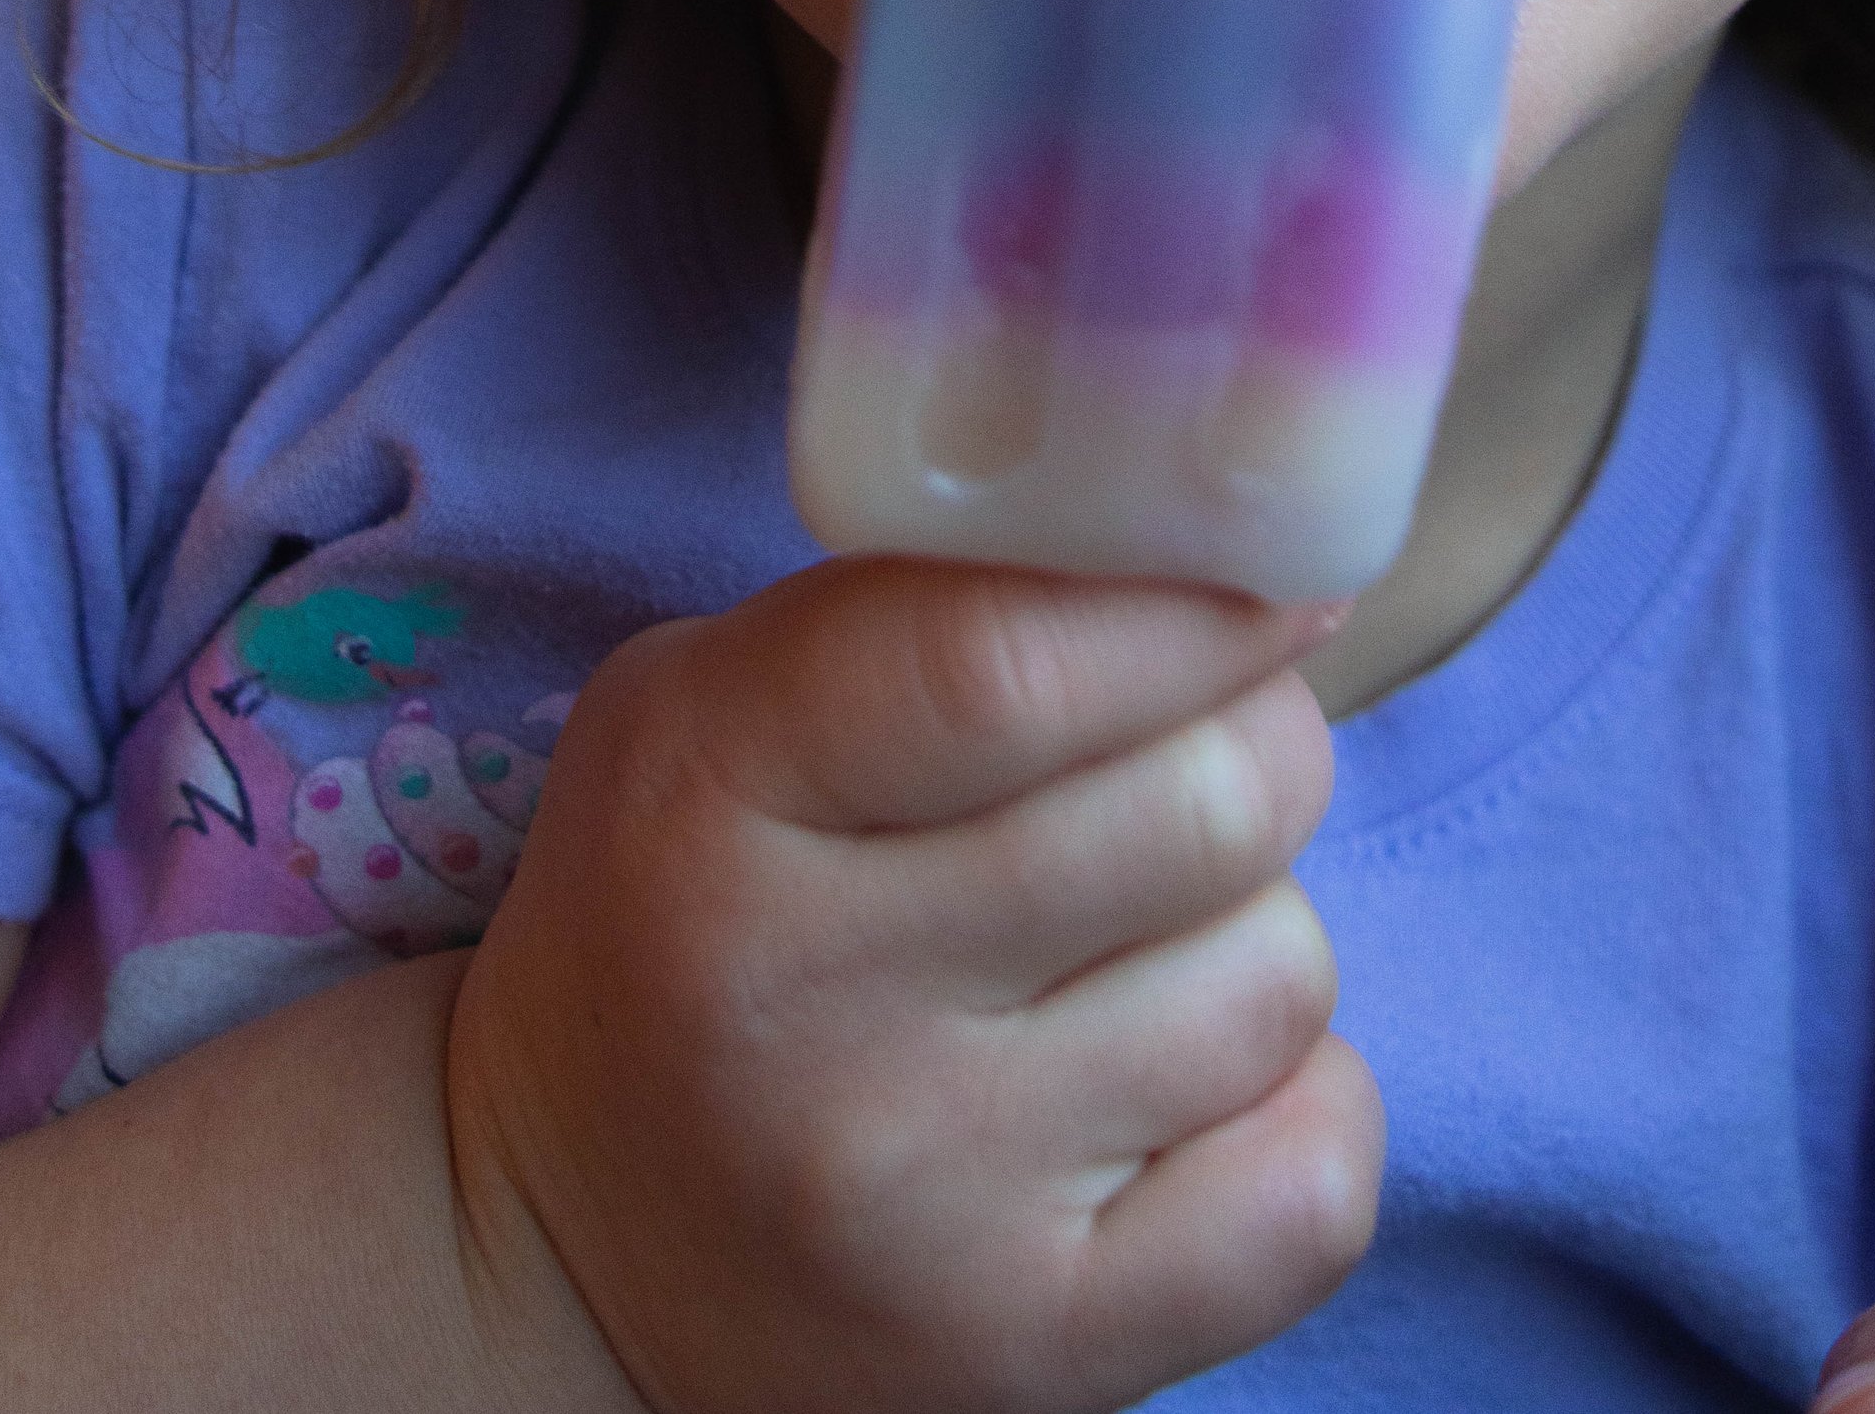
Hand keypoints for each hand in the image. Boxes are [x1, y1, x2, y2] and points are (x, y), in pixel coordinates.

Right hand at [441, 557, 1382, 1413]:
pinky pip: (1313, 1183)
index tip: (1269, 575)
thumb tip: (1216, 541)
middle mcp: (805, 1010)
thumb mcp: (715, 703)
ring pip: (1277, 975)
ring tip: (1144, 942)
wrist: (561, 1257)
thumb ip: (928, 603)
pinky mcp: (1034, 1353)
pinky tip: (1198, 1088)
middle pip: (1203, 804)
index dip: (1193, 597)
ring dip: (1256, 929)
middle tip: (1199, 753)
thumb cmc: (690, 910)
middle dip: (1254, 744)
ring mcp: (924, 1202)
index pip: (1010, 658)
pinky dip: (1304, 1107)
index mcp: (711, 798)